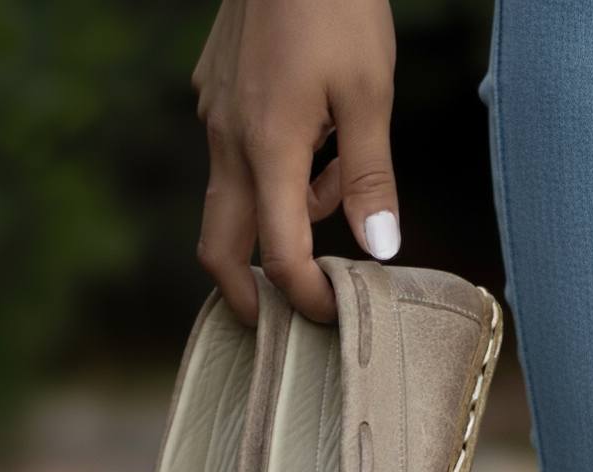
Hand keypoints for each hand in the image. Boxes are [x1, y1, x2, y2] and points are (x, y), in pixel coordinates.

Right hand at [193, 0, 398, 322]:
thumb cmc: (336, 3)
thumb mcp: (369, 93)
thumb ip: (369, 177)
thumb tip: (378, 248)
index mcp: (267, 148)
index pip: (277, 254)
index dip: (304, 296)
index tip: (331, 313)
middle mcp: (227, 140)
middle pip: (219, 246)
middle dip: (248, 292)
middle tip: (280, 319)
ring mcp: (214, 117)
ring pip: (236, 200)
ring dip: (279, 216)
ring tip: (339, 181)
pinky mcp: (215, 98)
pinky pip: (238, 159)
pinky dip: (274, 175)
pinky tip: (315, 140)